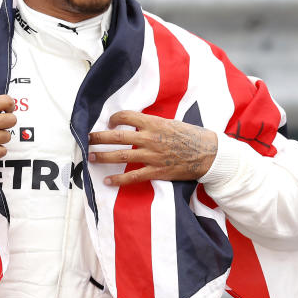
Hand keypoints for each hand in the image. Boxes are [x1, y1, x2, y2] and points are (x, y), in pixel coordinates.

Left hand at [87, 111, 217, 185]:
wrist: (208, 154)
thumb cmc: (192, 136)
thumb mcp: (171, 123)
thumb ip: (153, 124)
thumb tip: (137, 124)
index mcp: (154, 123)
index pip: (126, 117)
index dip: (114, 118)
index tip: (109, 122)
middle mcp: (150, 138)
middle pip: (117, 136)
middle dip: (99, 137)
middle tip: (88, 138)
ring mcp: (152, 156)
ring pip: (121, 156)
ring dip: (103, 156)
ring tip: (91, 157)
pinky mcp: (156, 172)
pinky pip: (132, 176)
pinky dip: (118, 179)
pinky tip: (107, 181)